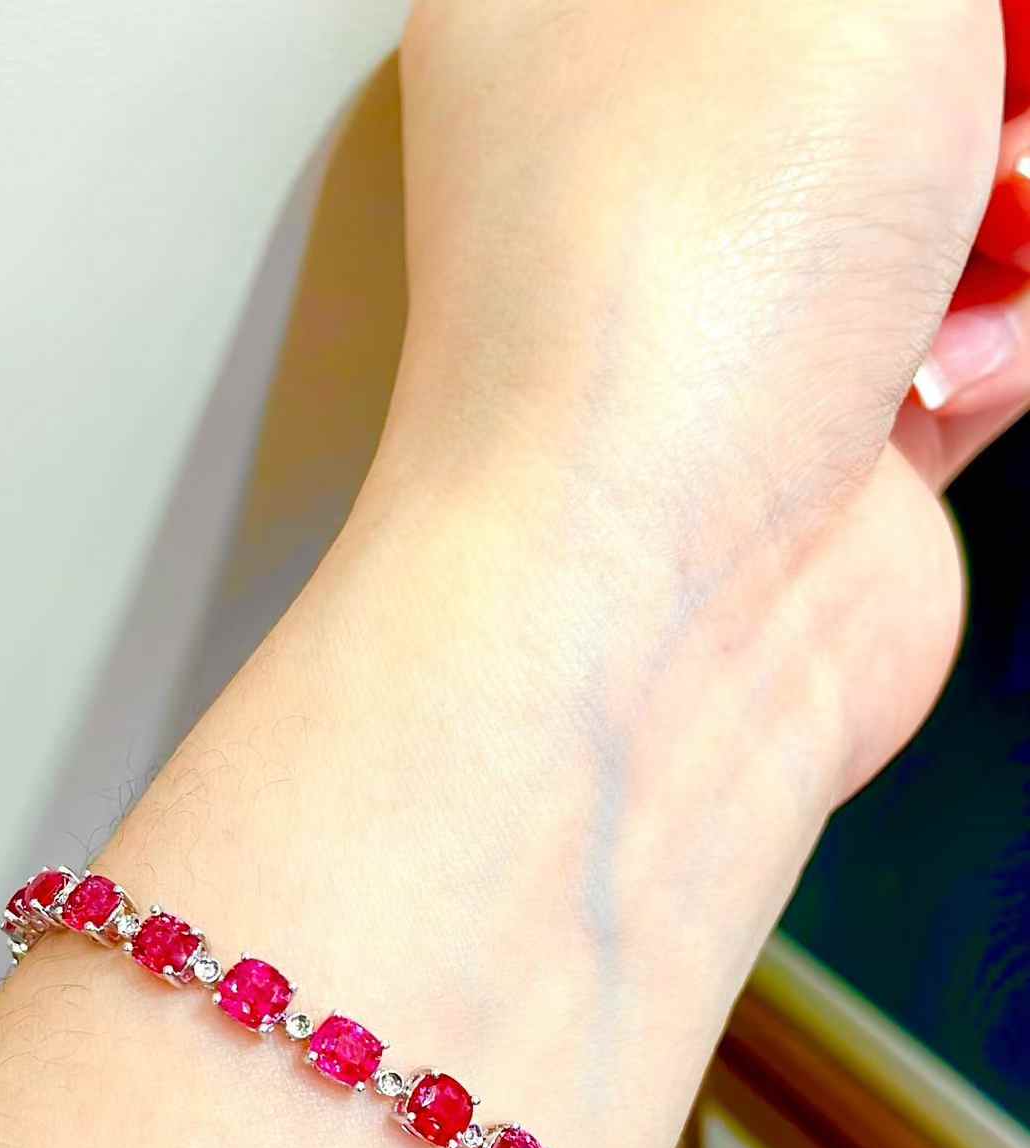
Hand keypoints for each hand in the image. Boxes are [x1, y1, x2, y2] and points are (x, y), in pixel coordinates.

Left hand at [394, 0, 1013, 798]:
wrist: (662, 592)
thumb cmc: (693, 262)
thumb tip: (956, 32)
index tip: (972, 26)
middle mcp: (652, 155)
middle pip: (899, 60)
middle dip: (998, 72)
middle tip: (996, 105)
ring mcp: (739, 305)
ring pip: (959, 190)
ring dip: (1021, 202)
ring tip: (995, 237)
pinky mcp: (832, 432)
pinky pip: (978, 330)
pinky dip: (1005, 339)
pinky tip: (949, 374)